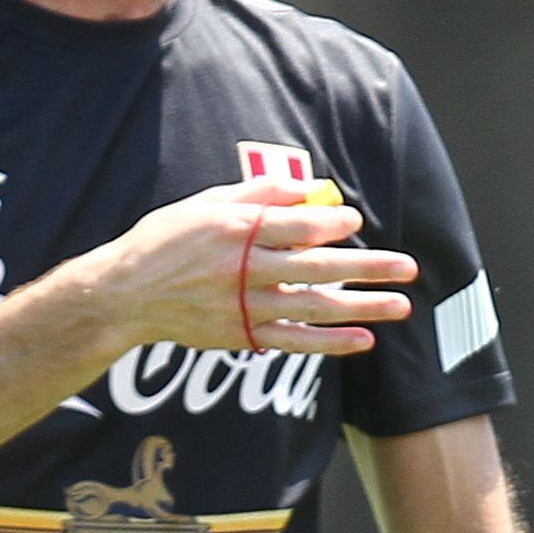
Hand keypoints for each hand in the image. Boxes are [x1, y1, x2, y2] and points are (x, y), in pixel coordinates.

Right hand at [79, 176, 418, 355]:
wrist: (124, 295)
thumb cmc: (166, 241)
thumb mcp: (204, 205)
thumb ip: (255, 196)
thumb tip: (306, 188)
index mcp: (235, 231)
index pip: (298, 226)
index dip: (333, 224)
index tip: (356, 223)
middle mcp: (243, 270)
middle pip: (318, 268)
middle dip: (368, 267)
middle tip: (408, 267)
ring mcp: (244, 307)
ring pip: (314, 308)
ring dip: (362, 307)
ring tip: (400, 305)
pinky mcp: (241, 336)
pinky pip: (294, 342)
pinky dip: (330, 343)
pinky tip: (364, 340)